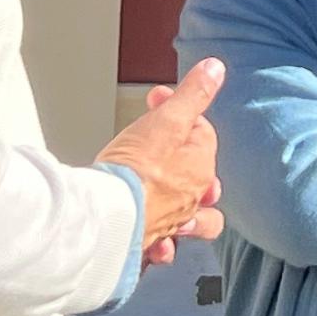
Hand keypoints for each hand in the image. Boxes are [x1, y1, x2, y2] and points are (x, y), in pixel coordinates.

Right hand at [100, 60, 227, 259]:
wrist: (101, 219)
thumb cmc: (130, 172)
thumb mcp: (164, 121)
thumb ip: (191, 96)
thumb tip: (216, 69)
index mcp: (201, 169)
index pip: (201, 132)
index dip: (177, 111)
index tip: (153, 101)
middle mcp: (192, 201)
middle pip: (201, 177)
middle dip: (185, 159)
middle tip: (162, 148)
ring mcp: (171, 225)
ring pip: (191, 220)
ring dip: (185, 212)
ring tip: (174, 206)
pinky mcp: (146, 246)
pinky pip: (161, 246)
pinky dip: (158, 243)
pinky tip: (150, 238)